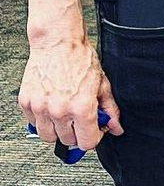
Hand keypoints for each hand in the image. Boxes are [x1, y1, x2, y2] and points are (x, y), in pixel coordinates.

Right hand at [19, 37, 121, 152]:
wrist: (58, 42)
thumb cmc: (80, 58)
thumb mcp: (102, 83)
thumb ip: (109, 108)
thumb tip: (115, 126)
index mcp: (81, 107)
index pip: (87, 142)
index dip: (94, 138)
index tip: (94, 131)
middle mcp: (59, 110)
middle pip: (67, 141)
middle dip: (76, 132)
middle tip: (80, 118)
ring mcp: (41, 108)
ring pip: (48, 136)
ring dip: (58, 130)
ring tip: (65, 113)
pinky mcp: (26, 103)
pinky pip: (34, 124)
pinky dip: (43, 120)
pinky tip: (52, 106)